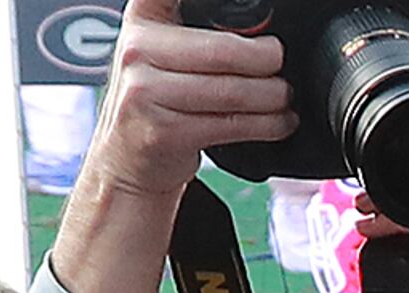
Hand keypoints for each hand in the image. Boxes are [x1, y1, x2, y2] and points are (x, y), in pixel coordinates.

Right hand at [87, 0, 295, 203]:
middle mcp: (137, 49)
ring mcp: (144, 91)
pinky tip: (279, 122)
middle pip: (223, 50)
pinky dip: (267, 125)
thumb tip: (263, 36)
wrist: (124, 162)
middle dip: (268, 59)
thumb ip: (199, 34)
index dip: (218, 5)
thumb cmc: (156, 103)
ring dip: (272, 96)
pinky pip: (231, 124)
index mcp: (142, 18)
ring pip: (232, 90)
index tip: (244, 4)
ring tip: (283, 97)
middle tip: (280, 64)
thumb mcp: (162, 52)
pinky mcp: (162, 132)